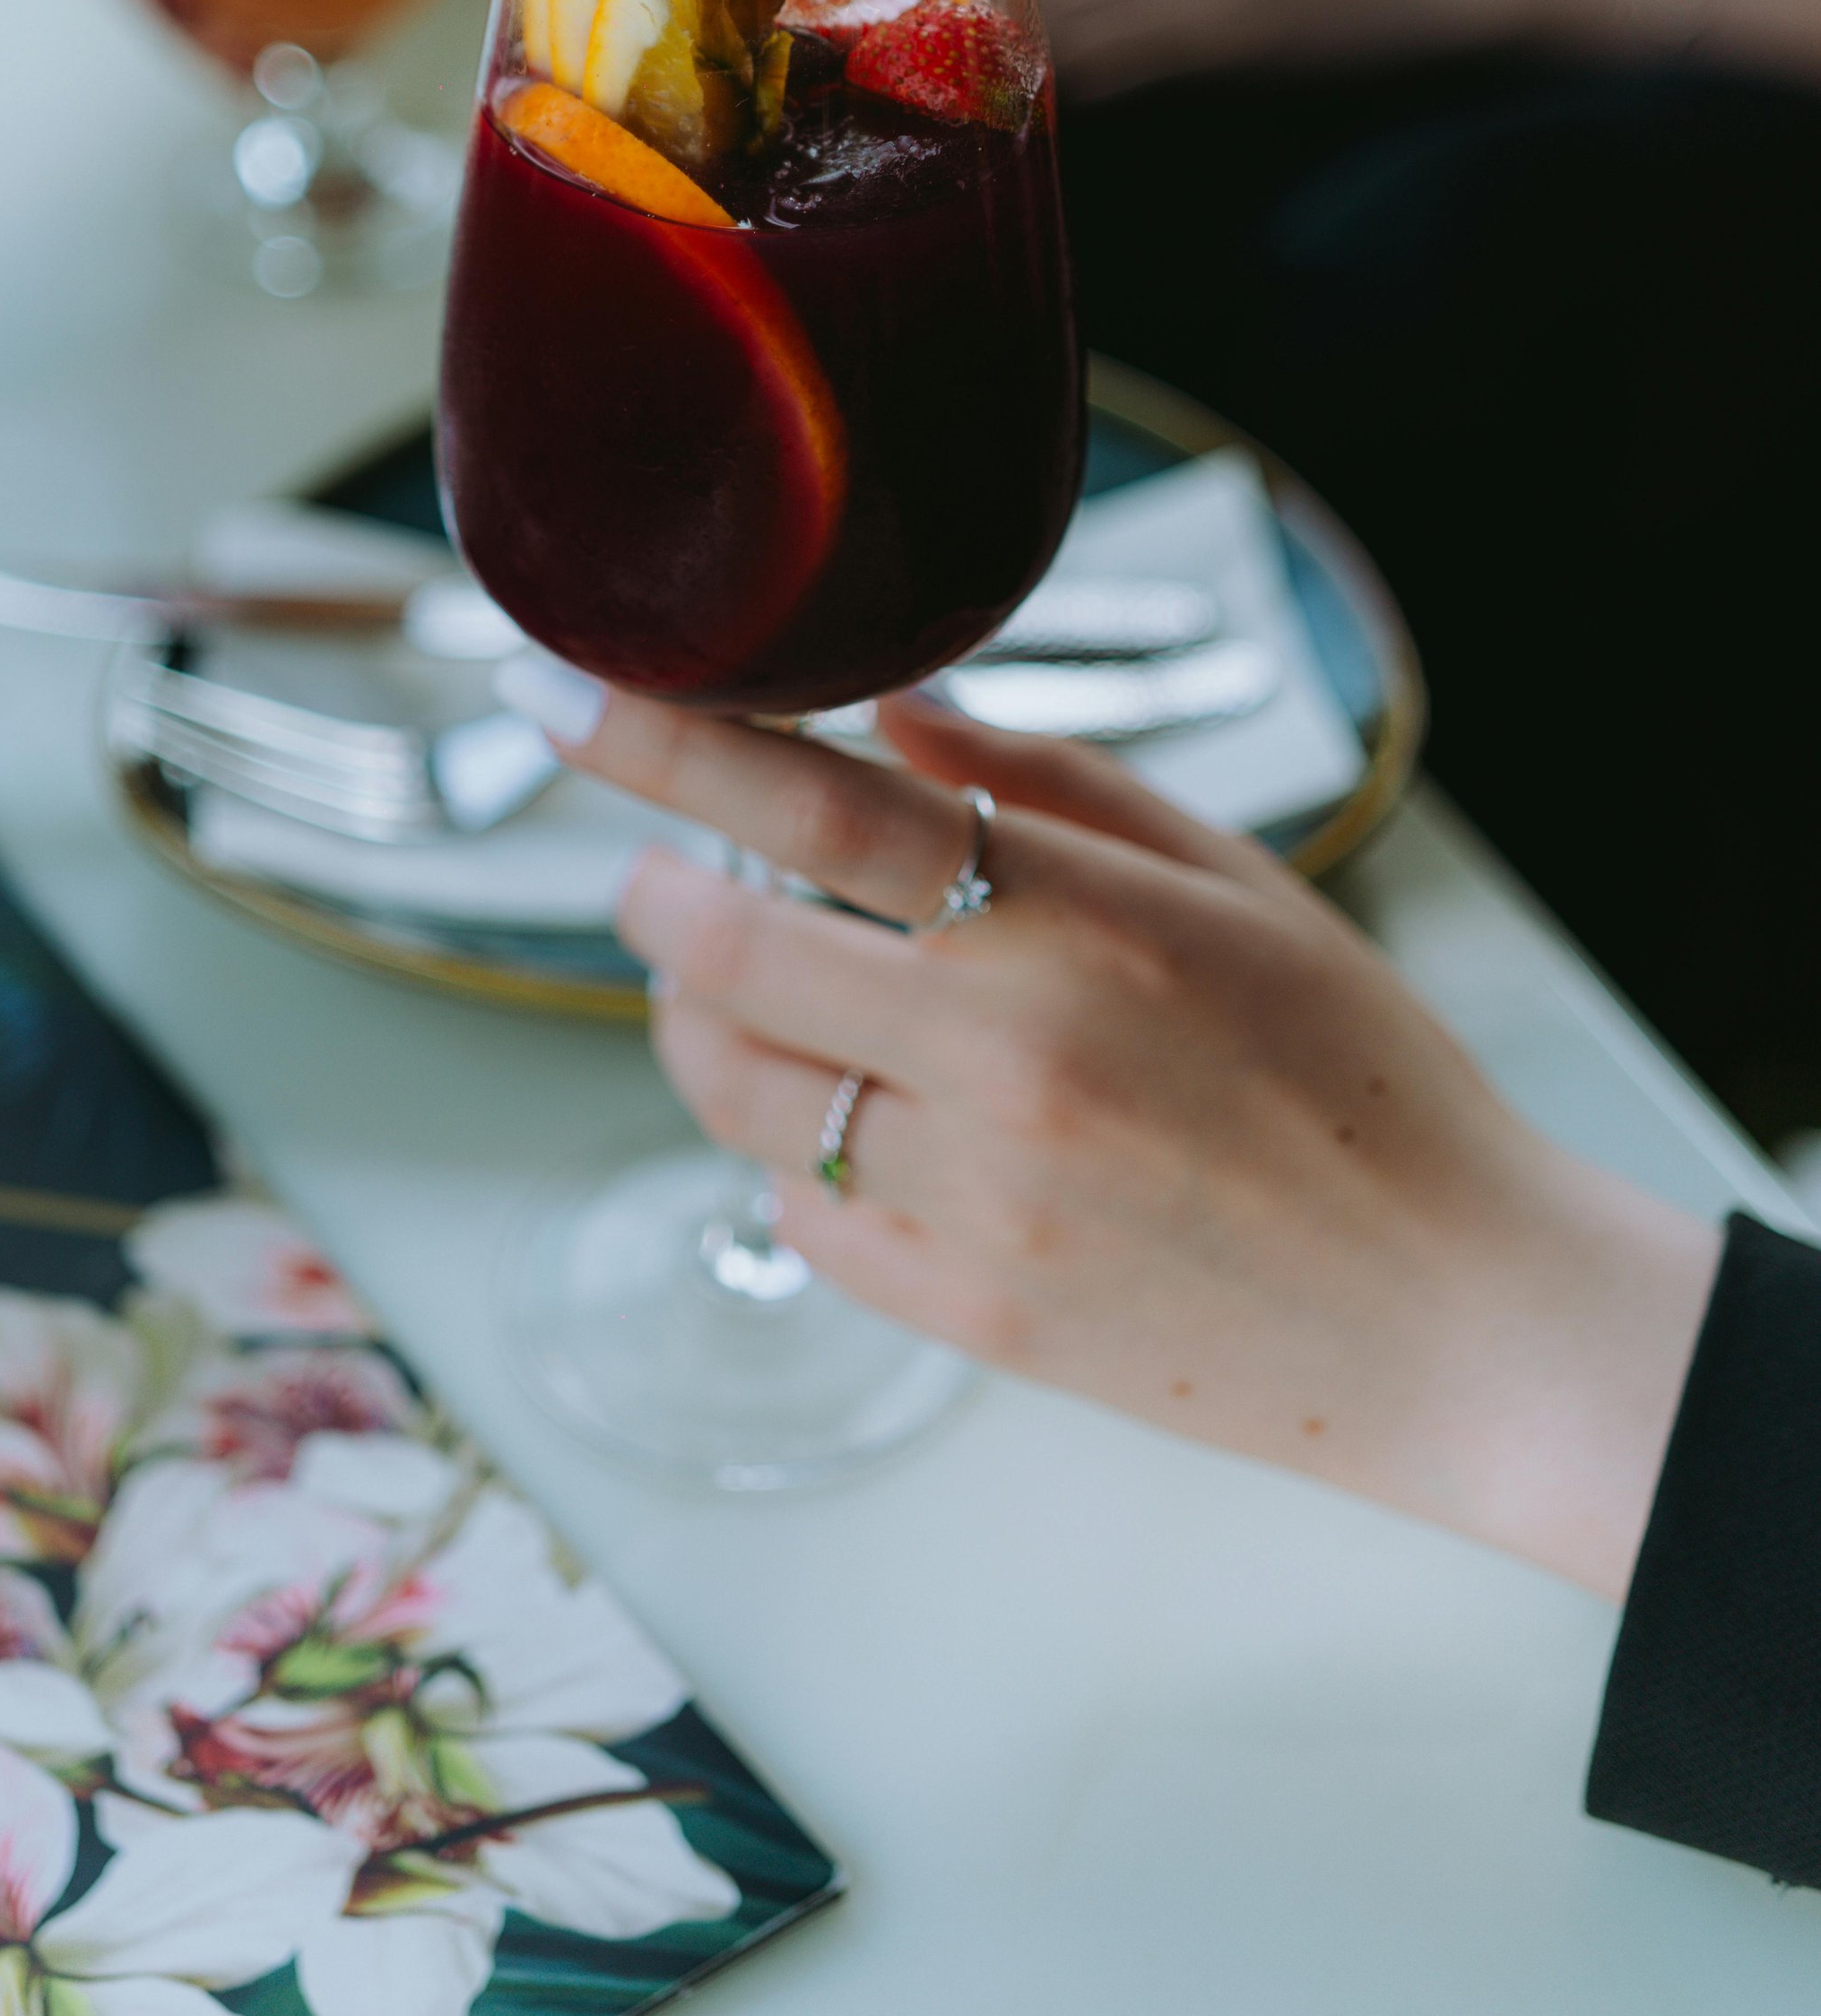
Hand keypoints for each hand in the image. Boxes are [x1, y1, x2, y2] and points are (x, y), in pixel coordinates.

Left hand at [536, 677, 1717, 1598]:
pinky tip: (850, 1121)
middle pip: (730, 950)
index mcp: (1082, 920)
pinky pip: (802, 1215)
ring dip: (698, 1023)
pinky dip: (791, 1155)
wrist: (1457, 1318)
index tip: (558, 697)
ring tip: (734, 991)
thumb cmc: (1361, 1073)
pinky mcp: (969, 1318)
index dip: (664, 741)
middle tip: (648, 877)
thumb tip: (881, 710)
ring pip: (737, 1093)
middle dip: (651, 897)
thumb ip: (1049, 782)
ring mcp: (980, 1199)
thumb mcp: (1237, 881)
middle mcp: (1009, 1054)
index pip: (814, 802)